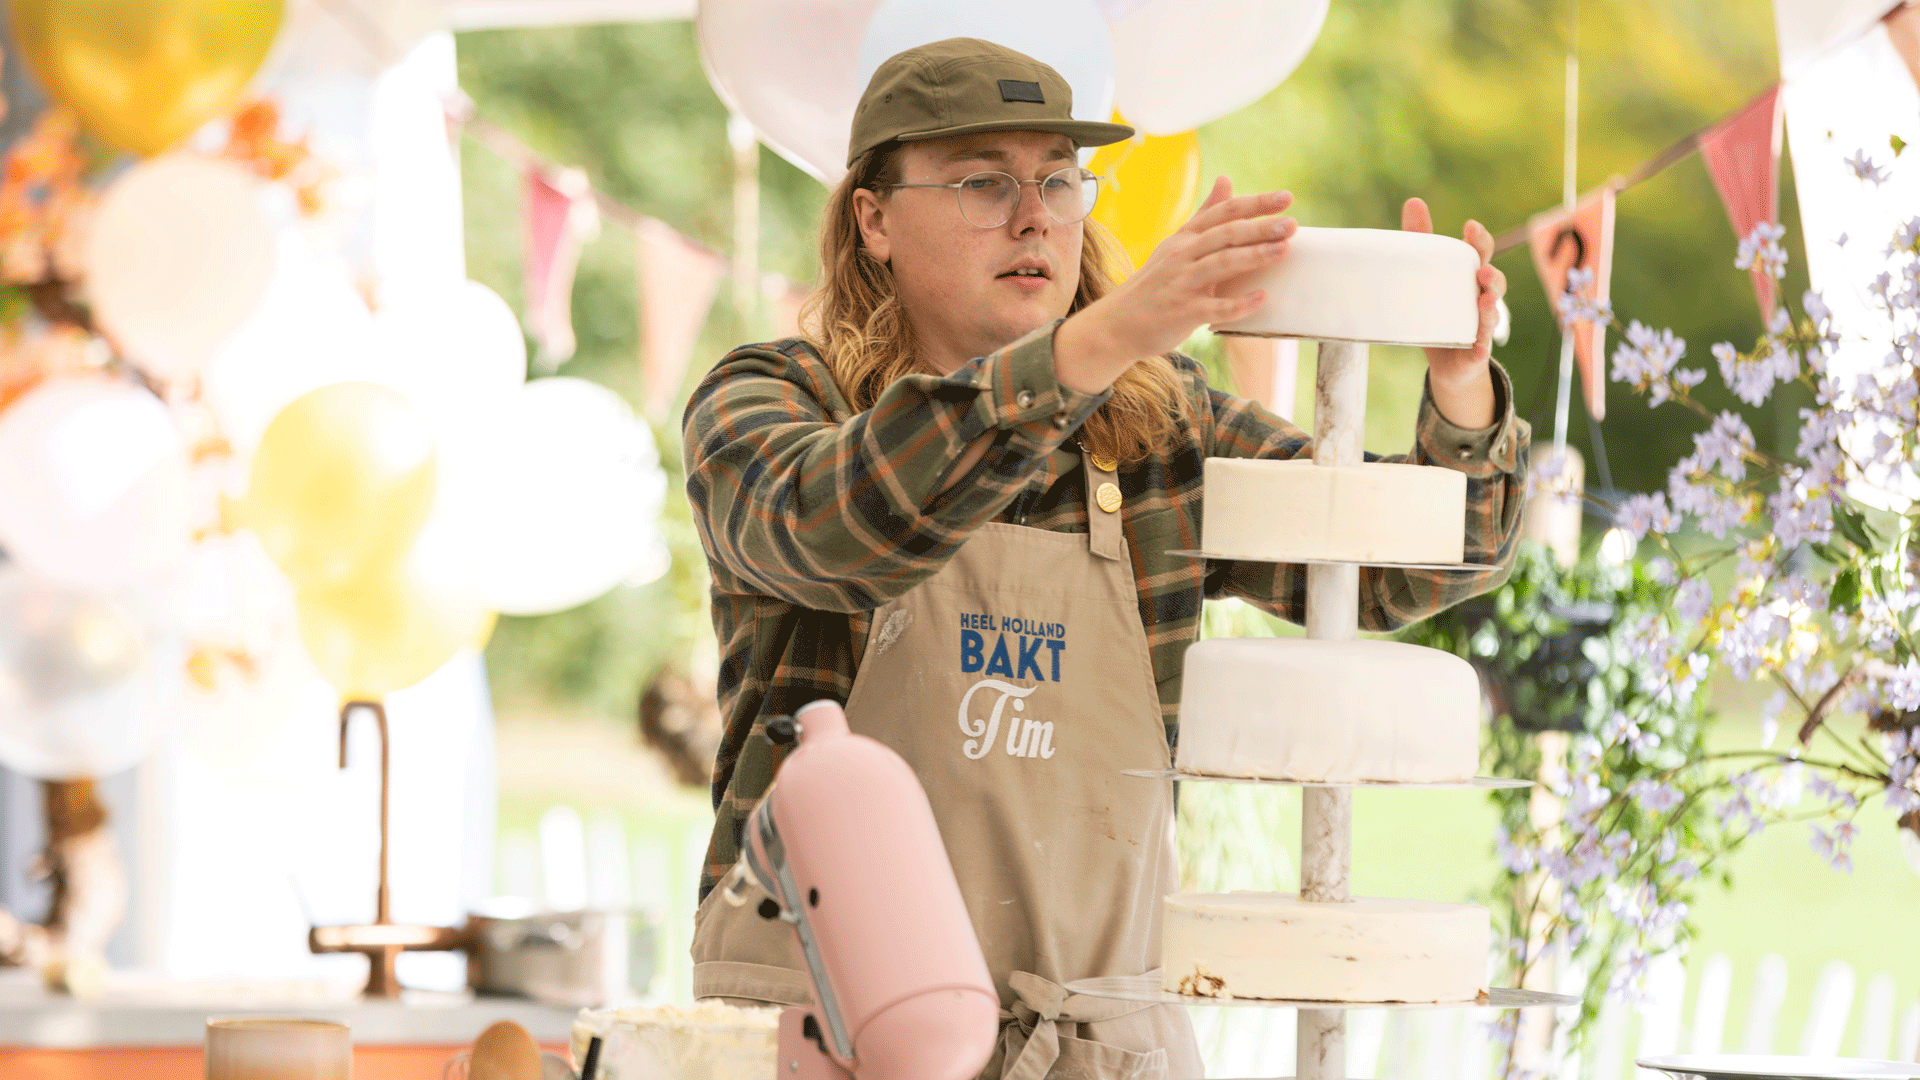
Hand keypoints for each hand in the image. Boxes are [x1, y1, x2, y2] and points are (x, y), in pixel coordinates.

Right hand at [1054, 176, 1293, 393]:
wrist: (1119, 324)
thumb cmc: (1156, 284)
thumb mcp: (1177, 244)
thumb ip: (1205, 215)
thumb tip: (1227, 180)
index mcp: (1185, 237)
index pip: (1223, 213)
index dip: (1255, 204)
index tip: (1285, 198)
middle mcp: (1182, 255)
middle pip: (1225, 234)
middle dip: (1260, 227)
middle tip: (1291, 224)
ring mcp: (1182, 284)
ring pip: (1221, 264)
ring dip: (1253, 256)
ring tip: (1283, 250)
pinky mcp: (1182, 313)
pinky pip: (1214, 307)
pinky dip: (1238, 304)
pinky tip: (1262, 299)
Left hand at [1403, 197, 1501, 428]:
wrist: (1448, 363)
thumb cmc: (1439, 311)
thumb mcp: (1427, 276)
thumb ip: (1421, 240)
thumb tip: (1414, 202)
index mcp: (1470, 278)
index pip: (1481, 254)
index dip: (1480, 241)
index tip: (1470, 227)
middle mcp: (1481, 299)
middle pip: (1495, 283)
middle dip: (1492, 275)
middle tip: (1482, 269)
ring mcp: (1480, 327)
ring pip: (1491, 315)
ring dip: (1490, 308)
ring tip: (1484, 300)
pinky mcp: (1474, 352)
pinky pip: (1480, 351)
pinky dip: (1480, 349)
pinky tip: (1477, 348)